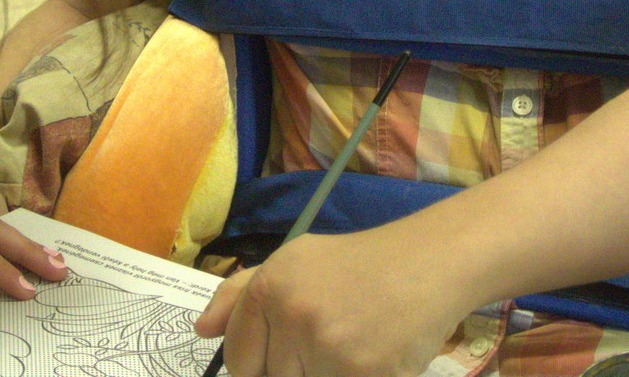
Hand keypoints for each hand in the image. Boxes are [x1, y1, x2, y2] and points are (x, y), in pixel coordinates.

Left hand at [194, 227, 469, 376]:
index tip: (285, 358)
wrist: (427, 264)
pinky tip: (368, 361)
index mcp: (269, 287)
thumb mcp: (294, 262)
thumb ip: (240, 294)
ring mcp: (327, 347)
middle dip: (293, 372)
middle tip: (327, 346)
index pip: (238, 360)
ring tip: (348, 349)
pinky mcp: (361, 374)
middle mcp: (292, 314)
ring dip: (322, 376)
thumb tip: (202, 331)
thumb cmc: (357, 265)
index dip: (257, 368)